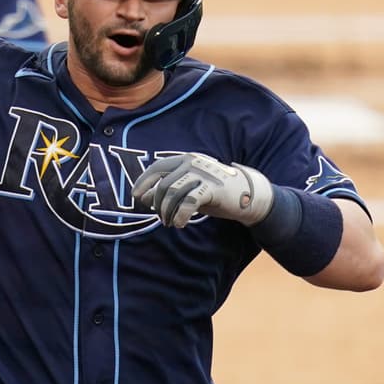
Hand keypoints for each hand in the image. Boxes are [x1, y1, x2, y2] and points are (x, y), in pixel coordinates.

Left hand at [133, 152, 274, 228]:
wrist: (247, 194)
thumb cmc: (213, 192)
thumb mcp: (188, 189)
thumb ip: (167, 190)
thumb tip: (141, 197)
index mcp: (185, 159)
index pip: (157, 168)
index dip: (143, 182)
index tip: (136, 196)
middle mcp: (193, 163)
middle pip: (163, 184)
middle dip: (157, 204)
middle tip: (161, 218)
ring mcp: (203, 173)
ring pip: (172, 192)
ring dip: (167, 211)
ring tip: (169, 222)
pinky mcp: (213, 188)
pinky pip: (188, 202)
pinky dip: (180, 215)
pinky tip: (179, 223)